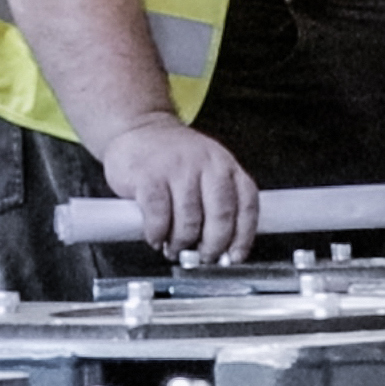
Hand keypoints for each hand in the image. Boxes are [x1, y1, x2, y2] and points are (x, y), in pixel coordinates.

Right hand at [90, 118, 259, 266]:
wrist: (138, 127)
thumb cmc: (171, 156)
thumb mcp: (205, 169)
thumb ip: (217, 201)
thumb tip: (222, 247)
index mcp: (225, 165)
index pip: (246, 206)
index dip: (243, 237)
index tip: (233, 256)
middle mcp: (206, 164)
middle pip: (220, 217)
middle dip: (212, 246)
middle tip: (202, 257)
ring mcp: (177, 169)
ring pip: (189, 221)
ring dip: (181, 244)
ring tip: (174, 249)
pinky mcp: (148, 177)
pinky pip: (158, 217)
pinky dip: (157, 234)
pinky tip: (155, 237)